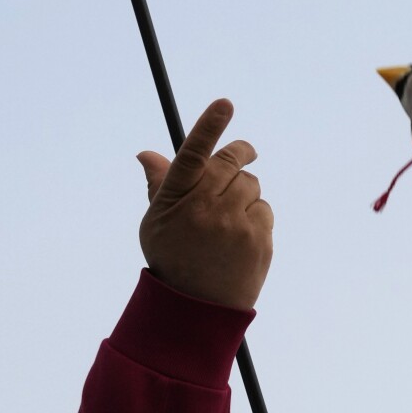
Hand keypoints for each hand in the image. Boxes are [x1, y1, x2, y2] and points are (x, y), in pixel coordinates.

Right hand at [137, 99, 272, 309]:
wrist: (196, 308)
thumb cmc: (173, 259)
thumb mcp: (156, 223)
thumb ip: (158, 185)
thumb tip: (147, 153)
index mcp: (176, 199)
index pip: (193, 154)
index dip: (209, 126)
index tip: (225, 104)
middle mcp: (205, 208)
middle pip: (231, 161)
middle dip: (240, 154)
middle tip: (243, 154)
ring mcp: (233, 224)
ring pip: (250, 184)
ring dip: (244, 192)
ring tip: (229, 219)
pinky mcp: (258, 240)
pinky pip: (264, 208)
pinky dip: (256, 216)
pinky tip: (241, 237)